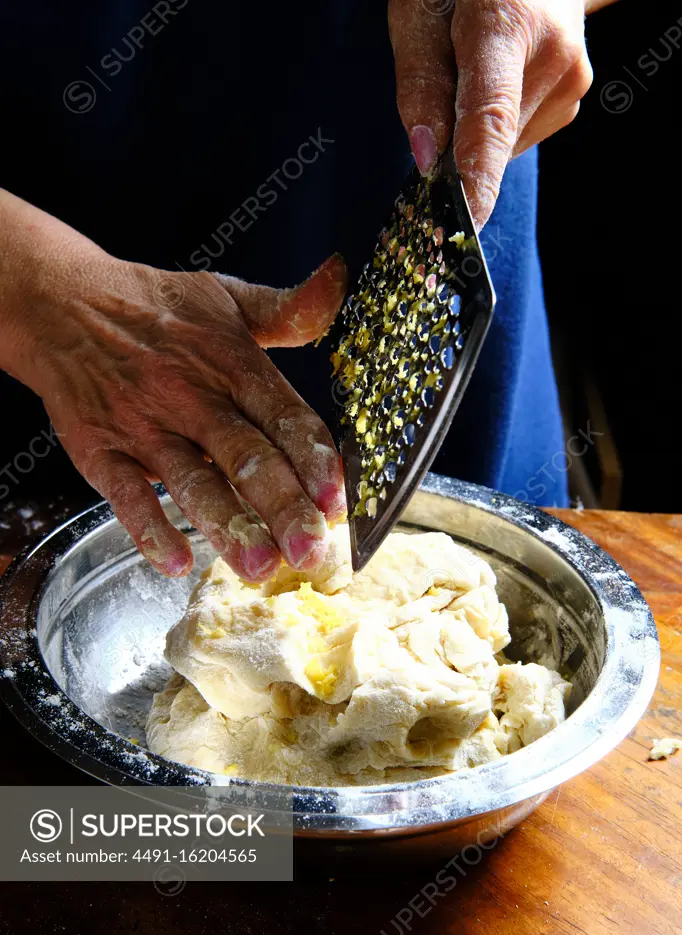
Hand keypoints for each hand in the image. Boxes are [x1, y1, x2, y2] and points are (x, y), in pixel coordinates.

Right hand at [0, 190, 346, 580]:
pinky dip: (148, 529)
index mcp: (231, 362)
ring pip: (192, 481)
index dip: (312, 459)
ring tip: (258, 568)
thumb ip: (289, 308)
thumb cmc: (157, 309)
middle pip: (246, 457)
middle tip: (310, 551)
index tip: (337, 499)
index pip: (282, 415)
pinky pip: (125, 494)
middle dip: (282, 507)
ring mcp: (145, 426)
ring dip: (227, 527)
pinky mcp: (101, 449)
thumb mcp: (228, 298)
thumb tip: (338, 283)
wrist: (64, 304)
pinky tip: (174, 563)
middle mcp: (192, 396)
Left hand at [389, 0, 593, 228]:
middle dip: (453, 139)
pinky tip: (497, 75)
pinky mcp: (573, 96)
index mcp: (509, 22)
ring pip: (501, 145)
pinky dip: (495, 122)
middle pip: (487, 142)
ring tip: (476, 64)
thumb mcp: (419, 9)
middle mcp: (552, 56)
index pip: (489, 121)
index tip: (463, 228)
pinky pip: (515, 135)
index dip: (474, 182)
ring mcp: (571, 79)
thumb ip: (419, 80)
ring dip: (474, 127)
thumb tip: (426, 157)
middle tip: (440, 85)